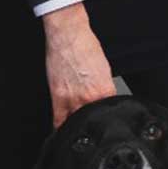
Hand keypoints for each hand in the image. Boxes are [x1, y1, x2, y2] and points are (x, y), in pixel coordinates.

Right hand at [42, 3, 115, 127]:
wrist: (69, 34)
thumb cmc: (86, 46)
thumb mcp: (104, 68)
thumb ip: (105, 87)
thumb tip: (104, 99)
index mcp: (105, 89)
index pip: (109, 113)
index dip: (106, 120)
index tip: (104, 125)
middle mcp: (91, 97)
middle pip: (93, 120)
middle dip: (92, 124)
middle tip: (91, 128)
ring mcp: (73, 99)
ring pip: (76, 123)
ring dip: (77, 127)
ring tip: (78, 131)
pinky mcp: (58, 97)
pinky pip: (59, 121)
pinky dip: (61, 129)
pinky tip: (62, 133)